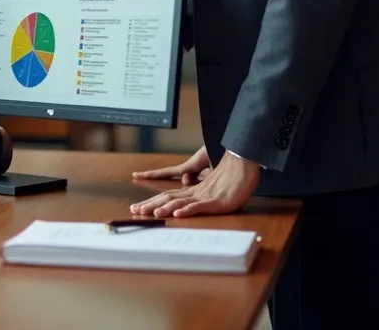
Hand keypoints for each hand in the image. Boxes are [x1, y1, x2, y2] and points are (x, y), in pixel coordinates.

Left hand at [130, 151, 260, 217]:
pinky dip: (186, 209)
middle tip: (134, 210)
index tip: (137, 207)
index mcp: (193, 191)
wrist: (245, 166)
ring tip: (151, 213)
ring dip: (164, 207)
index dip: (152, 202)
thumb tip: (193, 204)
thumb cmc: (233, 178)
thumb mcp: (214, 191)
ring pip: (180, 202)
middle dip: (150, 205)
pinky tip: (176, 213)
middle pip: (167, 198)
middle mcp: (194, 192)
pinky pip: (198, 206)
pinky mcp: (215, 201)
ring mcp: (204, 196)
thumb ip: (204, 197)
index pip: (167, 196)